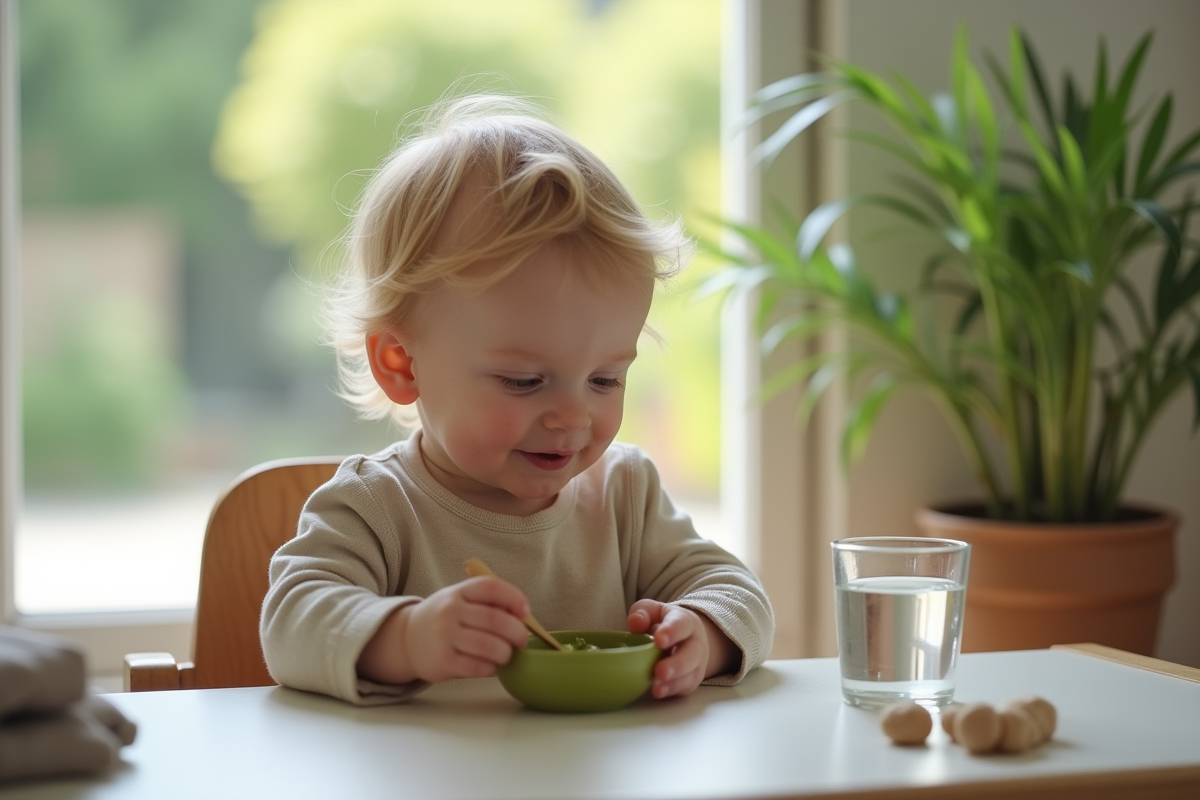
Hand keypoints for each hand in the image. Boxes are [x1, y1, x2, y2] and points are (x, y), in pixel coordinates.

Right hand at [357, 577, 529, 684]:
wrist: (407, 638)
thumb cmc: (446, 619)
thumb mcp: (461, 600)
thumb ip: (488, 603)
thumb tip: (525, 618)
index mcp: (459, 592)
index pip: (491, 587)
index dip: (514, 598)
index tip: (526, 611)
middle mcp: (450, 611)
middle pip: (495, 620)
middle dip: (517, 633)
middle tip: (521, 640)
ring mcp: (444, 636)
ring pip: (489, 646)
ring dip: (506, 653)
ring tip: (506, 655)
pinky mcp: (443, 661)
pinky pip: (477, 667)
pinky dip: (491, 668)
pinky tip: (491, 666)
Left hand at [627, 600, 737, 699]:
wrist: (684, 637)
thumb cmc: (662, 622)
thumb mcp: (651, 611)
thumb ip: (642, 613)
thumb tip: (635, 623)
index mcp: (685, 621)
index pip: (681, 624)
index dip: (671, 632)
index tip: (659, 640)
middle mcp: (695, 643)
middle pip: (691, 653)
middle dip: (677, 664)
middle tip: (660, 670)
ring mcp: (696, 663)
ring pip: (690, 674)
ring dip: (674, 682)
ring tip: (656, 688)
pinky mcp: (691, 680)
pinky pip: (684, 687)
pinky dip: (672, 691)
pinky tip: (659, 692)